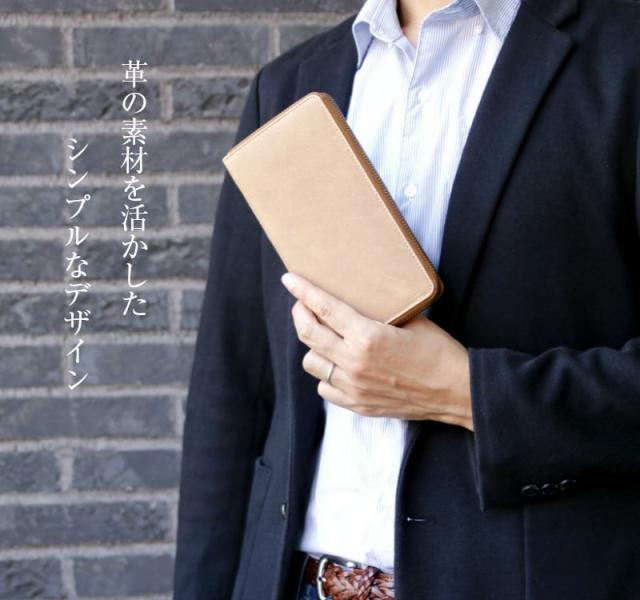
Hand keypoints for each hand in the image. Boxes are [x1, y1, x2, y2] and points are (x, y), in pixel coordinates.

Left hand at [281, 272, 472, 430]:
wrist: (456, 392)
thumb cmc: (438, 352)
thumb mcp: (410, 321)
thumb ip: (378, 315)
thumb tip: (356, 302)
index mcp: (368, 337)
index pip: (324, 308)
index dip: (303, 291)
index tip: (290, 280)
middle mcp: (355, 362)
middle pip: (308, 333)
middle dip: (300, 313)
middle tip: (303, 304)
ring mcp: (354, 387)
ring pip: (311, 362)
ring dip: (313, 345)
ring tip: (324, 337)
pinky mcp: (358, 404)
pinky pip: (325, 388)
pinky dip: (326, 374)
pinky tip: (337, 365)